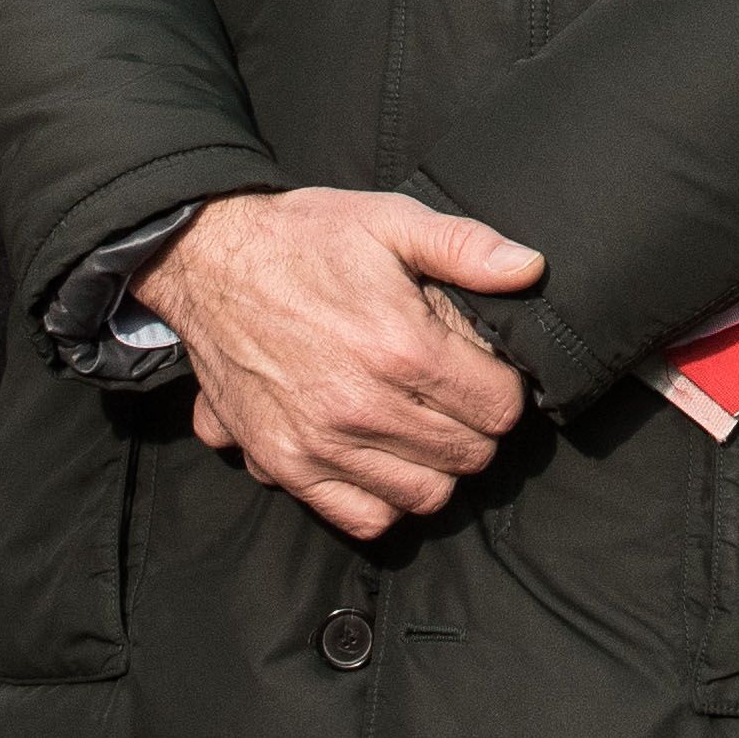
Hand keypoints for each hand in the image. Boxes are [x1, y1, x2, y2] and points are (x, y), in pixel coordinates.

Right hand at [141, 186, 546, 540]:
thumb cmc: (305, 238)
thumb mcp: (390, 220)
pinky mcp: (286, 465)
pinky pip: (364, 518)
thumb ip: (466, 246)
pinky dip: (385, 498)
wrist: (208, 262)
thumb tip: (530, 270)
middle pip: (470, 455)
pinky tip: (383, 458)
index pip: (500, 408)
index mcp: (401, 347)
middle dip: (476, 426)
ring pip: (427, 495)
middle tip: (456, 396)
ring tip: (422, 425)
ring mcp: (321, 444)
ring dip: (436, 465)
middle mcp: (364, 406)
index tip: (486, 370)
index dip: (505, 388)